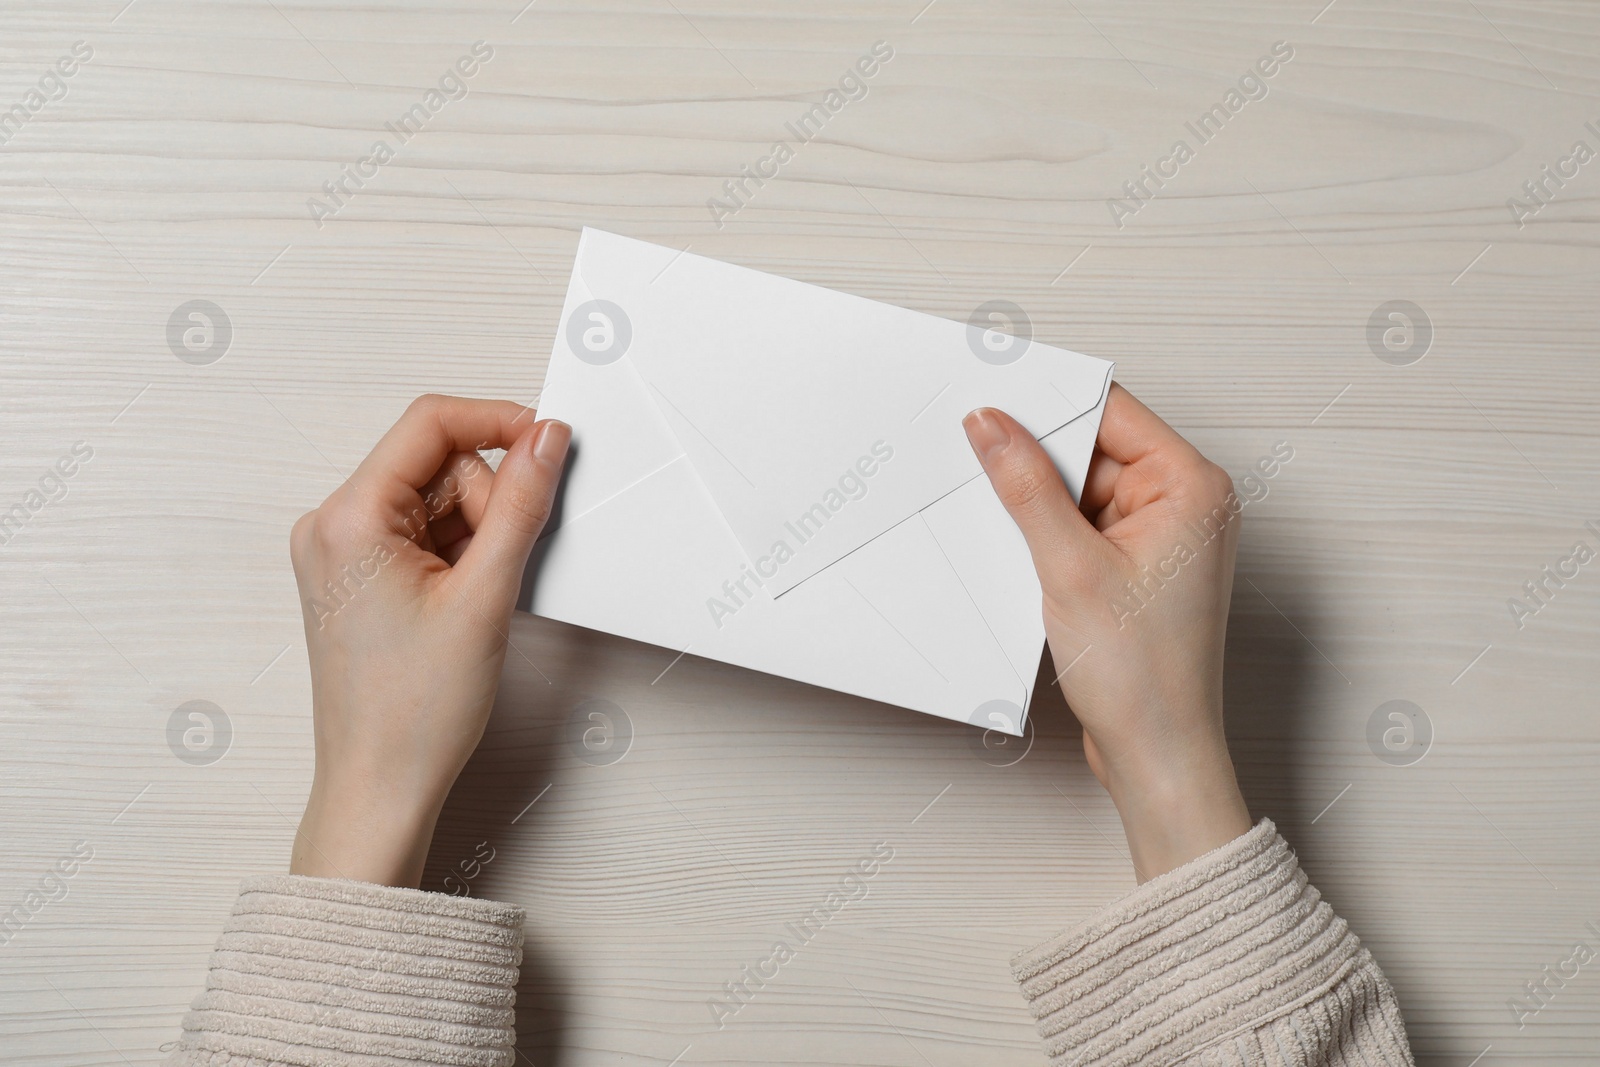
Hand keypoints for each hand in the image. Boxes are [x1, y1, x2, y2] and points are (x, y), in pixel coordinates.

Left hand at [287, 395, 569, 887]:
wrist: (381, 784)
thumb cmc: (415, 711)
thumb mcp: (486, 594)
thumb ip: (521, 503)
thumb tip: (545, 441)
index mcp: (347, 519)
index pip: (430, 423)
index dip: (497, 422)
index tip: (547, 441)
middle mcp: (330, 526)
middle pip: (435, 462)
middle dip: (486, 498)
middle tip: (498, 567)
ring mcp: (339, 551)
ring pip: (433, 498)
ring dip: (473, 532)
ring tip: (475, 599)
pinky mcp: (355, 575)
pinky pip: (420, 531)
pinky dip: (456, 553)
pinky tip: (463, 601)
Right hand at [964, 384, 1251, 880]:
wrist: (1158, 755)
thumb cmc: (1143, 676)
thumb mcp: (1070, 567)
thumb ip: (1027, 486)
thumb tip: (993, 424)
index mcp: (1191, 486)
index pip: (1112, 410)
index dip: (1048, 404)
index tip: (993, 400)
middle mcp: (1186, 504)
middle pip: (1093, 449)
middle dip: (1037, 461)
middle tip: (981, 463)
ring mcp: (1163, 537)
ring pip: (1081, 490)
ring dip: (1039, 505)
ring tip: (1014, 535)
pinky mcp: (1138, 568)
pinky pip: (1084, 527)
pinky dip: (1049, 536)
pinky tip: (1022, 556)